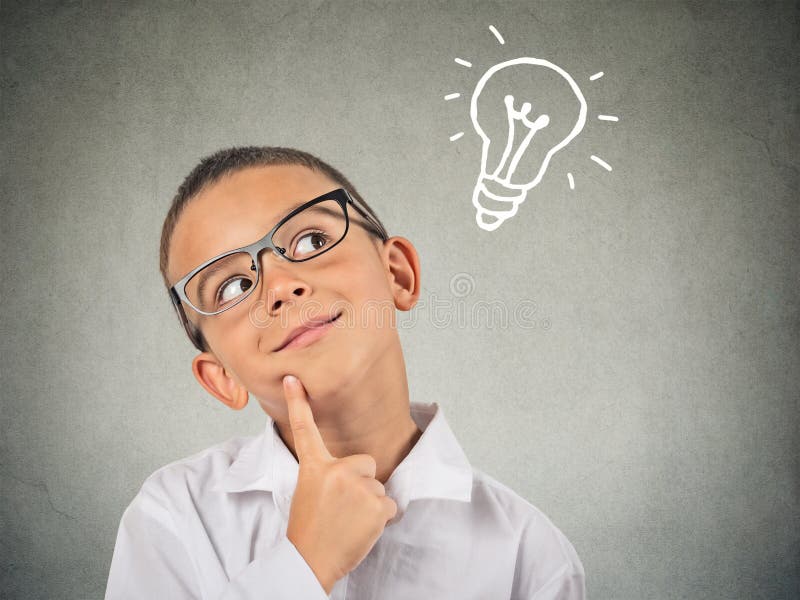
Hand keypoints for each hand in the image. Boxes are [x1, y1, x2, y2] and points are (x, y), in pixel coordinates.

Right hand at [282, 375, 397, 593]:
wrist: (310, 561)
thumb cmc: (310, 529)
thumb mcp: (308, 492)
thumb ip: (328, 475)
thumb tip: (351, 470)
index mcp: (315, 467)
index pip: (306, 429)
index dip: (299, 402)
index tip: (293, 379)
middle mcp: (337, 471)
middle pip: (366, 464)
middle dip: (361, 483)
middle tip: (341, 507)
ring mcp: (359, 487)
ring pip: (378, 488)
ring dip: (369, 505)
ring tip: (348, 521)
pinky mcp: (377, 505)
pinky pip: (389, 506)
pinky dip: (380, 519)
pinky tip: (360, 529)